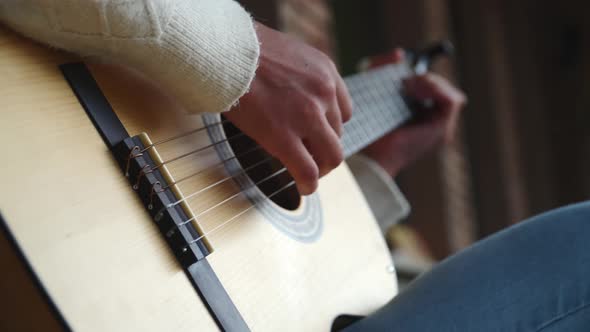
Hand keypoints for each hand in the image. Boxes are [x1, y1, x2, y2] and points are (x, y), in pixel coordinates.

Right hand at [224, 23, 351, 194]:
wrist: (223, 52)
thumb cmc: (243, 51)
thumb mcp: (287, 55)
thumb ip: (300, 77)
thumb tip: (292, 94)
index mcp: (325, 71)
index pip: (343, 110)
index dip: (330, 128)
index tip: (318, 136)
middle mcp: (323, 93)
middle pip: (338, 135)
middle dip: (325, 150)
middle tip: (312, 158)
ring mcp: (307, 116)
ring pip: (331, 156)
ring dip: (321, 168)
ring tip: (308, 174)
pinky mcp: (284, 137)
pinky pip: (308, 171)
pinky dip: (308, 184)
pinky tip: (303, 187)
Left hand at [362, 49, 466, 176]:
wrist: (369, 152)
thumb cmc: (367, 126)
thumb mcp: (372, 87)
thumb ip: (381, 67)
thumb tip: (400, 53)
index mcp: (418, 115)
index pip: (431, 86)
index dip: (420, 74)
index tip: (401, 68)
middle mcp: (433, 122)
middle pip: (440, 87)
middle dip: (422, 77)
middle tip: (403, 81)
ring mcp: (440, 126)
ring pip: (447, 91)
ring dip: (428, 82)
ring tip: (406, 86)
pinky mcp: (443, 128)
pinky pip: (451, 99)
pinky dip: (434, 89)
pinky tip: (414, 91)